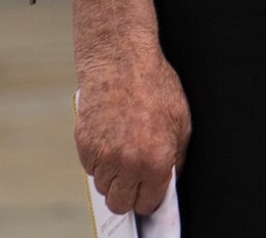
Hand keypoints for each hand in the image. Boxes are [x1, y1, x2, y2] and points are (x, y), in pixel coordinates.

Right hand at [75, 43, 190, 215]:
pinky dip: (99, 160)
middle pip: (120, 204)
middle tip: (134, 175)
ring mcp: (103, 156)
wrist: (121, 61)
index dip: (150, 196)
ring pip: (104, 187)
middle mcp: (128, 164)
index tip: (149, 190)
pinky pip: (91, 168)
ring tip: (123, 147)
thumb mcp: (181, 120)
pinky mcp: (84, 146)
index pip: (148, 202)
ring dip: (113, 176)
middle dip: (129, 193)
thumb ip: (175, 156)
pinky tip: (111, 136)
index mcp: (156, 159)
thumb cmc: (155, 85)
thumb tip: (169, 178)